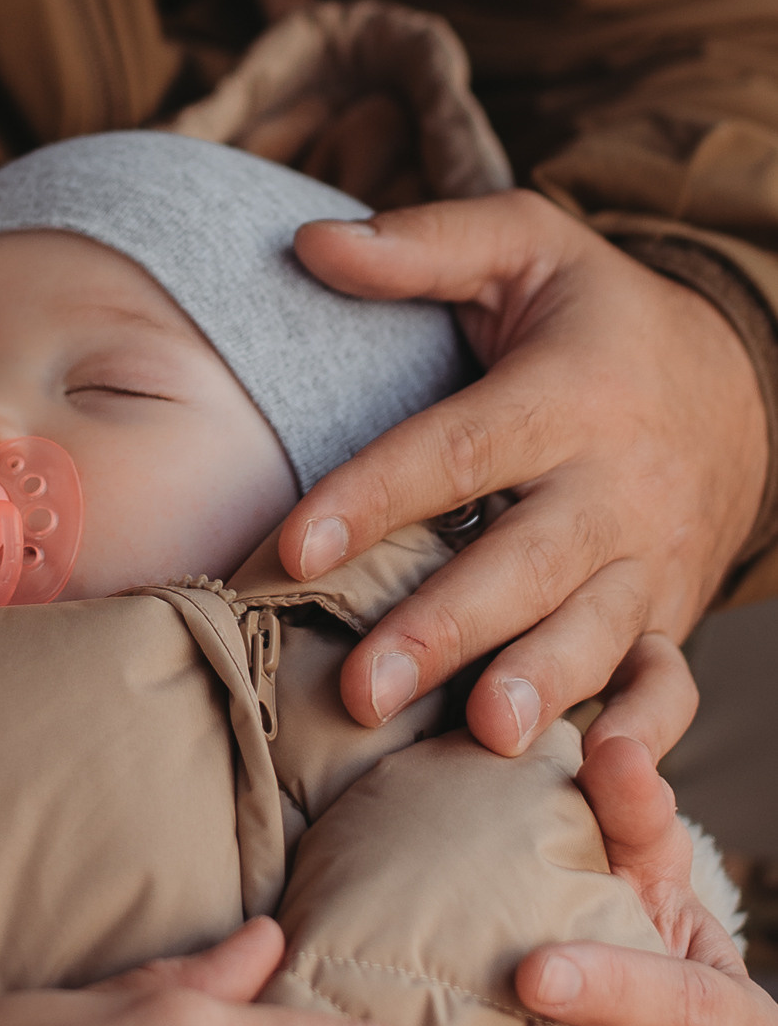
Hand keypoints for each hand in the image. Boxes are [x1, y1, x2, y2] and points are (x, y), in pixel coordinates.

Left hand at [278, 193, 765, 756]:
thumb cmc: (593, 319)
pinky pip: (665, 687)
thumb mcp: (526, 247)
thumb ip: (422, 245)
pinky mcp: (670, 618)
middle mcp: (615, 487)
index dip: (375, 497)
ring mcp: (650, 562)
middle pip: (526, 562)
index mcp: (567, 393)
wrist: (737, 383)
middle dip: (448, 627)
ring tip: (485, 736)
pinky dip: (641, 740)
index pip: (459, 449)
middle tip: (365, 685)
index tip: (292, 546)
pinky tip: (603, 782)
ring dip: (541, 687)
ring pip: (596, 634)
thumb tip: (309, 242)